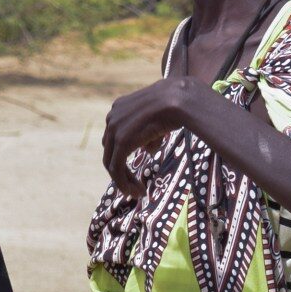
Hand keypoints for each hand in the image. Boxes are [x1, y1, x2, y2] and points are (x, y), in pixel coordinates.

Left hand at [102, 76, 208, 197]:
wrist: (179, 99)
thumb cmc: (177, 105)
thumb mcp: (159, 118)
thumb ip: (149, 134)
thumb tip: (148, 149)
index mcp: (119, 107)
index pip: (115, 137)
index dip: (122, 155)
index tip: (134, 168)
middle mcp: (112, 116)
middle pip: (111, 150)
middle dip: (122, 170)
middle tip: (136, 185)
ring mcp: (114, 129)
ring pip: (112, 163)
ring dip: (123, 180)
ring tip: (137, 192)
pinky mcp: (121, 142)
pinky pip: (117, 168)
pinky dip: (124, 183)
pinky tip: (138, 192)